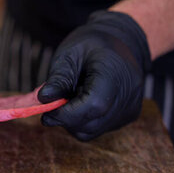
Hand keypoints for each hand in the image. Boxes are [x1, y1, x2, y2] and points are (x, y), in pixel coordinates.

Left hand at [37, 11, 151, 140]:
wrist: (119, 42)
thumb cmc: (91, 45)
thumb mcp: (69, 55)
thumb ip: (58, 78)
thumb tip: (43, 100)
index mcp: (115, 74)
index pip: (94, 105)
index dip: (66, 114)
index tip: (47, 112)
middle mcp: (128, 95)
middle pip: (92, 122)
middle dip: (65, 118)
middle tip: (54, 102)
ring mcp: (130, 108)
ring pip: (93, 130)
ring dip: (72, 121)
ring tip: (70, 97)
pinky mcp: (128, 116)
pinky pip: (99, 128)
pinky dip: (83, 121)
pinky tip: (82, 102)